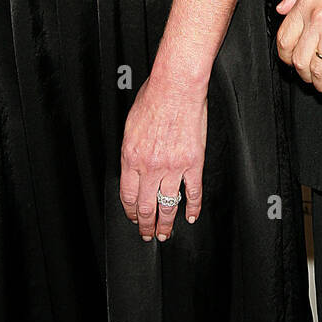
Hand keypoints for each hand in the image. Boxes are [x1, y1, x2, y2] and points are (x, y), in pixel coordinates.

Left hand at [119, 76, 206, 241]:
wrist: (177, 86)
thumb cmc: (153, 97)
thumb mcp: (130, 125)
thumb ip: (131, 150)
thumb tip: (133, 166)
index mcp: (131, 157)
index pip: (127, 195)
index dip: (130, 212)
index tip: (133, 218)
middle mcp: (150, 166)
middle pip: (146, 206)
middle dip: (146, 225)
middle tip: (147, 234)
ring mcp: (173, 166)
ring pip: (168, 204)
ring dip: (166, 223)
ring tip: (165, 233)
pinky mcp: (193, 162)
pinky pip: (193, 191)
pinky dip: (193, 207)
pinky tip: (192, 216)